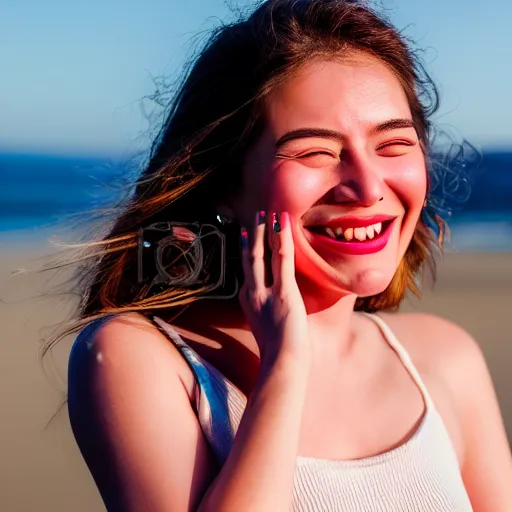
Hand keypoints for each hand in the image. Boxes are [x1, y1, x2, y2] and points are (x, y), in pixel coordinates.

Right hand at [238, 211, 310, 371]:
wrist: (282, 365)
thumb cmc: (279, 352)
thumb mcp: (269, 327)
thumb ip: (269, 312)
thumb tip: (278, 306)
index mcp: (249, 300)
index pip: (249, 269)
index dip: (249, 248)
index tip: (250, 234)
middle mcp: (252, 293)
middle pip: (251, 257)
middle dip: (254, 233)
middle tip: (257, 215)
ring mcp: (266, 293)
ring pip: (262, 254)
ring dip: (266, 230)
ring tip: (268, 212)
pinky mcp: (284, 293)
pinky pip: (282, 260)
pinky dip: (282, 239)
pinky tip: (284, 223)